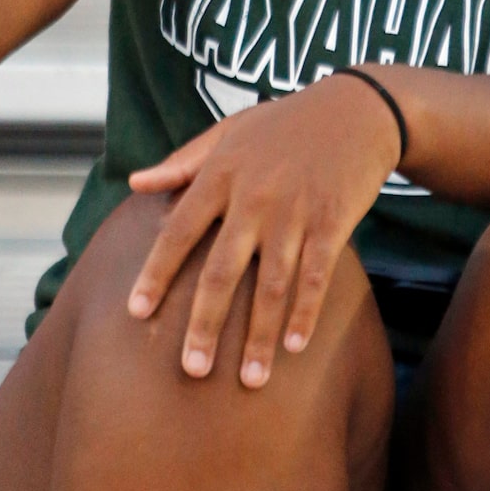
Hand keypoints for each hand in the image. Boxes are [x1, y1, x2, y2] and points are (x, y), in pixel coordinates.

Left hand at [127, 74, 403, 388]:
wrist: (355, 109)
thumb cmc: (284, 123)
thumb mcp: (229, 132)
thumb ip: (182, 162)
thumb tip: (135, 183)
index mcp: (222, 175)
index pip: (179, 231)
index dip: (156, 272)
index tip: (135, 313)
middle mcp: (254, 197)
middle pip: (221, 271)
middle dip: (204, 324)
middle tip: (192, 370)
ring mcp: (295, 212)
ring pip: (271, 285)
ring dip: (258, 336)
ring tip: (249, 380)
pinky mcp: (333, 222)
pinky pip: (316, 277)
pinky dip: (304, 313)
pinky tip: (293, 347)